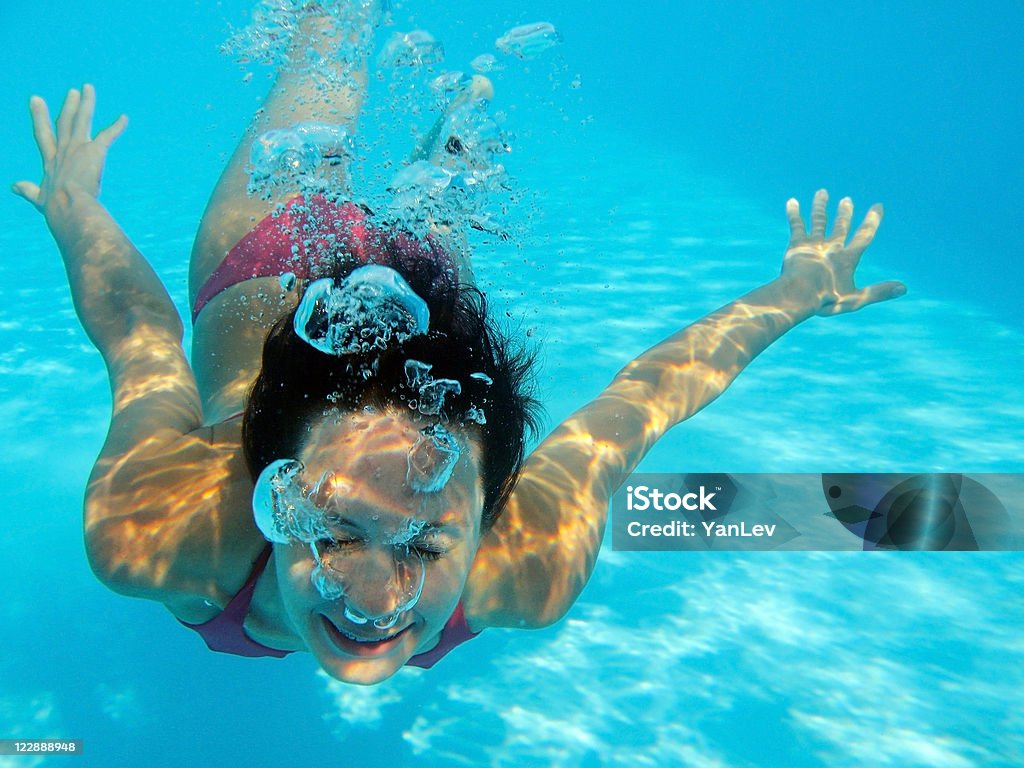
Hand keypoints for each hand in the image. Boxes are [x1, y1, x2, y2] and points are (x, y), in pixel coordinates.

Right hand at [12, 84, 126, 216]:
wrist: (69, 206)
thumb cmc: (55, 207)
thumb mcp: (38, 198)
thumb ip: (28, 190)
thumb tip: (14, 186)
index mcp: (51, 160)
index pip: (43, 134)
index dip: (40, 116)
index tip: (36, 99)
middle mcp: (63, 150)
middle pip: (65, 122)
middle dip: (68, 105)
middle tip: (73, 91)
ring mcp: (78, 148)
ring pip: (82, 119)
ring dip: (87, 103)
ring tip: (89, 89)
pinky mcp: (94, 151)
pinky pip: (107, 135)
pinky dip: (117, 127)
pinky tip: (124, 118)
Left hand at [782, 189, 905, 315]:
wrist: (800, 294)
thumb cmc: (828, 299)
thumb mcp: (856, 299)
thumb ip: (879, 292)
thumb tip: (904, 288)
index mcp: (847, 259)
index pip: (864, 236)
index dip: (872, 221)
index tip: (877, 206)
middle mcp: (832, 247)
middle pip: (840, 226)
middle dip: (845, 212)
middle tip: (846, 200)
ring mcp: (814, 244)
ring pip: (819, 220)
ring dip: (821, 206)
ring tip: (821, 193)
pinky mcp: (797, 245)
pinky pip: (796, 225)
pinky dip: (794, 213)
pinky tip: (792, 201)